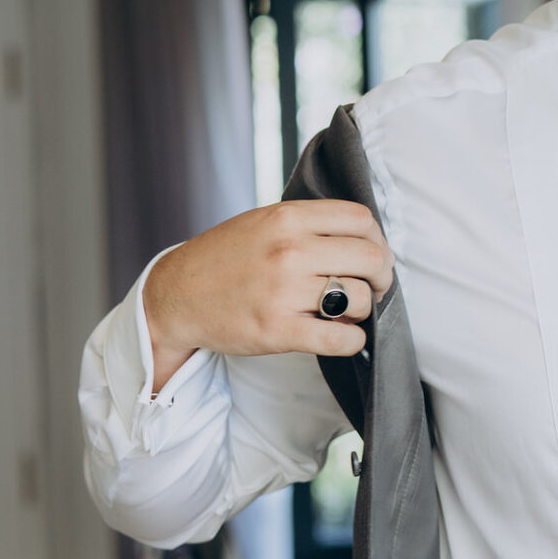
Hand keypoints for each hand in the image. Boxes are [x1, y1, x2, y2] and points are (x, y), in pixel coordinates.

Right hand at [143, 200, 393, 386]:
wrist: (176, 296)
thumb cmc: (226, 258)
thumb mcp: (264, 221)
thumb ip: (310, 224)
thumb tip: (366, 239)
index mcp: (287, 217)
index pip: (362, 220)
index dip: (377, 240)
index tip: (371, 257)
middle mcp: (288, 250)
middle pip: (370, 258)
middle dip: (381, 277)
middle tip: (373, 288)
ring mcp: (282, 290)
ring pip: (360, 298)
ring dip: (364, 309)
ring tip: (348, 312)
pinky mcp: (277, 330)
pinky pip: (339, 338)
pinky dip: (353, 341)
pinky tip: (344, 336)